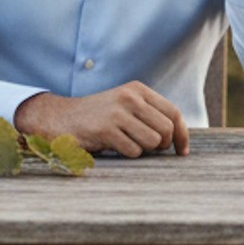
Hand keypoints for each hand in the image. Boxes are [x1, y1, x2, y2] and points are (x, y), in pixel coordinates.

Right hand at [13, 83, 189, 157]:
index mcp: (138, 90)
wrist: (61, 118)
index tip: (182, 152)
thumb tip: (179, 137)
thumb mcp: (125, 105)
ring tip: (127, 144)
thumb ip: (150, 114)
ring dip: (143, 150)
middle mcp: (130, 97)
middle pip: (166, 129)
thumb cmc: (98, 117)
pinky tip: (114, 146)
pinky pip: (133, 150)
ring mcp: (118, 112)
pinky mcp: (106, 129)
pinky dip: (128, 154)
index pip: (173, 112)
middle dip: (162, 145)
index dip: (182, 135)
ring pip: (152, 141)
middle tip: (148, 149)